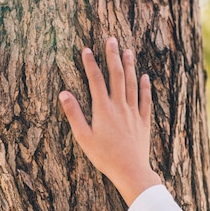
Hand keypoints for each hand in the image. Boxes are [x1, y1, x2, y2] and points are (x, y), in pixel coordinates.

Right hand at [59, 37, 161, 205]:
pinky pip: (145, 99)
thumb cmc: (104, 157)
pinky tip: (145, 76)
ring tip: (128, 51)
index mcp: (103, 109)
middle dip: (113, 56)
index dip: (90, 64)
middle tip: (111, 40)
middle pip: (116, 75)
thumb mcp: (83, 137)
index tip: (86, 49)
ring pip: (132, 83)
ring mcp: (134, 112)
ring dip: (129, 66)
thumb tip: (64, 94)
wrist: (130, 170)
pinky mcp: (144, 121)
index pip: (96, 80)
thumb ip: (74, 114)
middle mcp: (120, 106)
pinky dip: (145, 86)